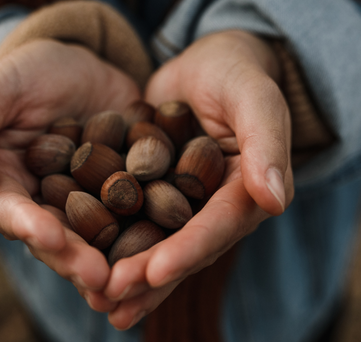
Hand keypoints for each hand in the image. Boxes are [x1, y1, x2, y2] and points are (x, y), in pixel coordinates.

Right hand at [0, 38, 140, 301]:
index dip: (28, 226)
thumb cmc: (33, 73)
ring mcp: (87, 197)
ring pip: (96, 234)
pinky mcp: (123, 187)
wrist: (85, 66)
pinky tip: (162, 244)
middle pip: (58, 235)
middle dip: (75, 258)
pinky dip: (145, 228)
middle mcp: (46, 200)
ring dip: (111, 257)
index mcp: (8, 183)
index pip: (12, 212)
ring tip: (130, 275)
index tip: (50, 238)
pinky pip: (133, 209)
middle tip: (99, 278)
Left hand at [99, 30, 293, 328]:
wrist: (209, 64)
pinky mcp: (155, 185)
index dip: (189, 251)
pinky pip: (134, 214)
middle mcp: (215, 204)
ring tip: (97, 295)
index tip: (155, 272)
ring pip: (157, 239)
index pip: (219, 226)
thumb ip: (266, 144)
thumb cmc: (237, 75)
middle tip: (111, 297)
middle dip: (149, 274)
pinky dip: (113, 236)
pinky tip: (85, 257)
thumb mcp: (255, 100)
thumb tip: (275, 200)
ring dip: (129, 270)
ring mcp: (183, 198)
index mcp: (247, 191)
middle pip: (184, 245)